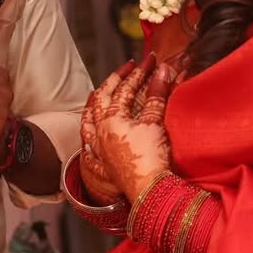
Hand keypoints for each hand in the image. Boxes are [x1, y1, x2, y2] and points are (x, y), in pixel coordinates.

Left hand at [82, 55, 180, 205]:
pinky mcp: (102, 165)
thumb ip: (158, 94)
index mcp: (112, 119)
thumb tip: (164, 70)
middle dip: (115, 80)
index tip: (152, 61)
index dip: (140, 72)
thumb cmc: (150, 159)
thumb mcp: (155, 122)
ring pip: (88, 120)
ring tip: (97, 93)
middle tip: (127, 69)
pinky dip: (87, 135)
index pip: (126, 88)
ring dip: (94, 104)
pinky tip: (89, 133)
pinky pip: (87, 146)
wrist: (148, 191)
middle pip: (102, 98)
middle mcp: (100, 131)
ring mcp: (98, 148)